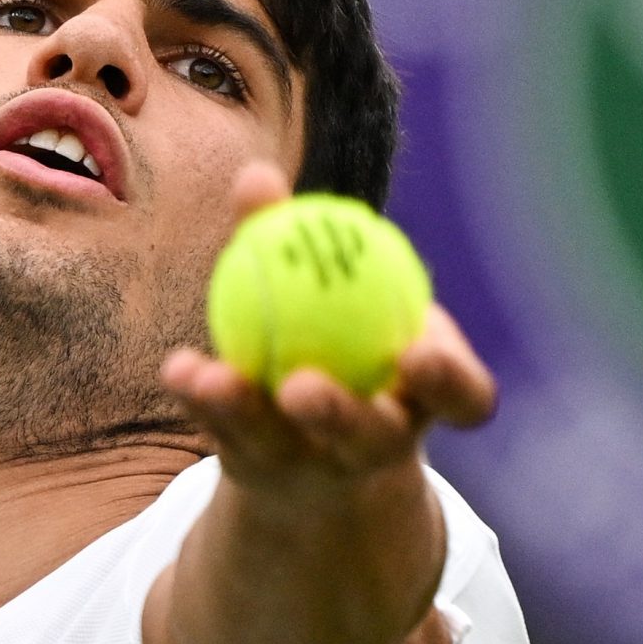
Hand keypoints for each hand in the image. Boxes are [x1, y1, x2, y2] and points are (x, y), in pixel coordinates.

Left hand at [158, 163, 496, 493]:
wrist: (316, 432)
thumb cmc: (349, 334)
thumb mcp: (345, 291)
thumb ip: (305, 238)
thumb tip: (255, 174)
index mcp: (428, 398)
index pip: (462, 398)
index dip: (448, 383)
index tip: (417, 353)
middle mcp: (381, 442)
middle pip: (372, 439)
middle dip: (341, 416)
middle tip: (301, 387)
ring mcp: (318, 466)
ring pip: (287, 447)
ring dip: (247, 413)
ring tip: (214, 379)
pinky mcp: (261, 469)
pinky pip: (228, 436)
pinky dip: (203, 400)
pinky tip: (180, 368)